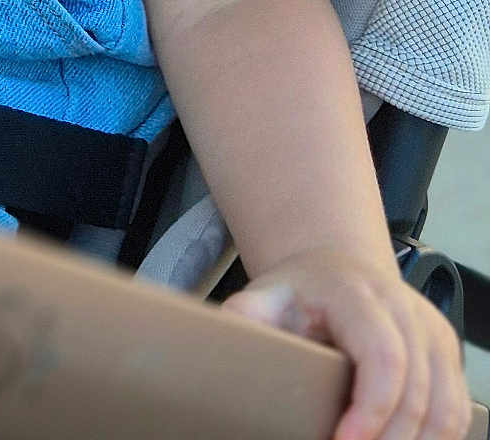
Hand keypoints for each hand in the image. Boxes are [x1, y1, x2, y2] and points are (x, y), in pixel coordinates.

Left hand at [223, 247, 470, 439]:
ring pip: (446, 407)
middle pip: (418, 392)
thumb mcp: (261, 297)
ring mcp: (432, 329)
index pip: (384, 357)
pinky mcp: (446, 353)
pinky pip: (456, 410)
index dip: (372, 409)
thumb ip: (244, 321)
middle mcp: (404, 307)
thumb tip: (222, 349)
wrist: (333, 269)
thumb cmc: (295, 292)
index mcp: (356, 292)